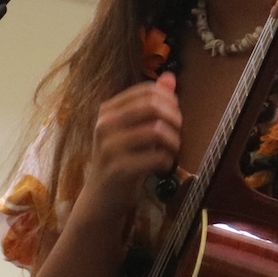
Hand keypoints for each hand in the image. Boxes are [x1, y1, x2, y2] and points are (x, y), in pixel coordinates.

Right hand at [85, 72, 180, 219]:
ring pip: (156, 130)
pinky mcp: (119, 169)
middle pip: (152, 106)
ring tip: (171, 150)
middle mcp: (105, 124)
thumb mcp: (132, 129)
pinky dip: (167, 161)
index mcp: (108, 110)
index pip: (147, 91)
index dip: (169, 101)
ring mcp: (110, 147)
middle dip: (174, 118)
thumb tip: (170, 77)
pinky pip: (156, 157)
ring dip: (173, 141)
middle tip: (177, 133)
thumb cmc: (120, 161)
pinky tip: (163, 166)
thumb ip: (150, 103)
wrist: (100, 199)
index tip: (174, 117)